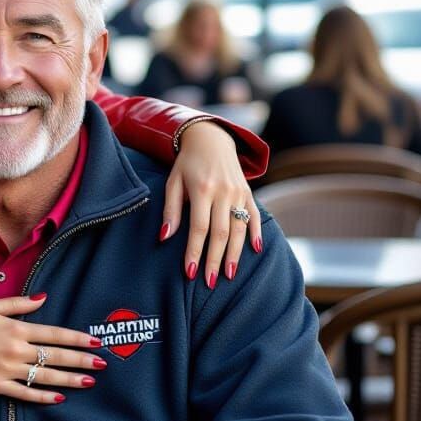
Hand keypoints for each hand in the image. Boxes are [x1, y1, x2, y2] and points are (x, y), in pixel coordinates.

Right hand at [0, 298, 105, 403]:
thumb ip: (19, 303)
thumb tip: (44, 298)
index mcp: (15, 328)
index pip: (54, 334)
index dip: (76, 339)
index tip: (95, 342)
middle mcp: (15, 349)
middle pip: (55, 356)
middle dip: (81, 360)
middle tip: (102, 365)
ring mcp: (7, 369)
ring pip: (45, 376)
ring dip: (69, 379)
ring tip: (88, 382)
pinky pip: (25, 393)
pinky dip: (43, 396)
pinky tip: (59, 397)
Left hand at [161, 120, 260, 288]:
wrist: (210, 139)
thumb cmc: (186, 164)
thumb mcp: (172, 182)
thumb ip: (170, 210)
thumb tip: (164, 237)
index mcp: (202, 190)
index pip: (199, 228)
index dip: (194, 251)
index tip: (190, 272)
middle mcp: (223, 192)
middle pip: (221, 233)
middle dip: (215, 259)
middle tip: (210, 282)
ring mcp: (239, 192)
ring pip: (240, 229)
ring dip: (234, 254)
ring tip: (229, 275)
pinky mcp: (248, 192)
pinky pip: (255, 216)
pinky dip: (256, 233)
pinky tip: (254, 251)